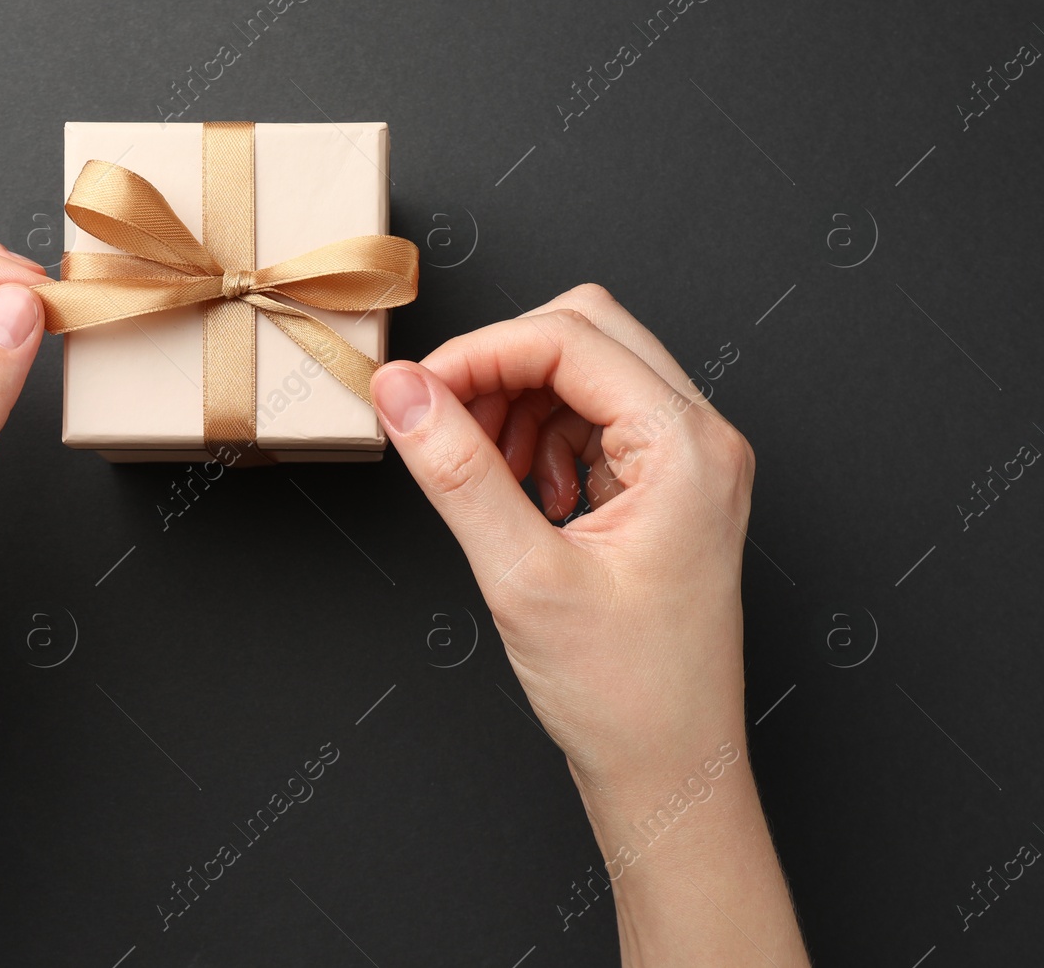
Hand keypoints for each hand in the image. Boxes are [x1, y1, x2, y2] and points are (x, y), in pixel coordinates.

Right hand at [371, 284, 806, 965]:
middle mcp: (702, 440)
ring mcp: (690, 462)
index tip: (413, 391)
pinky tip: (519, 491)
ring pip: (588, 370)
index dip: (479, 351)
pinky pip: (595, 419)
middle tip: (441, 418)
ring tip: (481, 468)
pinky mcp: (667, 488)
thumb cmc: (623, 693)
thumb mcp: (522, 576)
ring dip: (519, 399)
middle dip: (501, 364)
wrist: (669, 771)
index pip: (570, 339)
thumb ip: (456, 471)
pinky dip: (541, 436)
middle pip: (586, 332)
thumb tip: (401, 391)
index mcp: (688, 448)